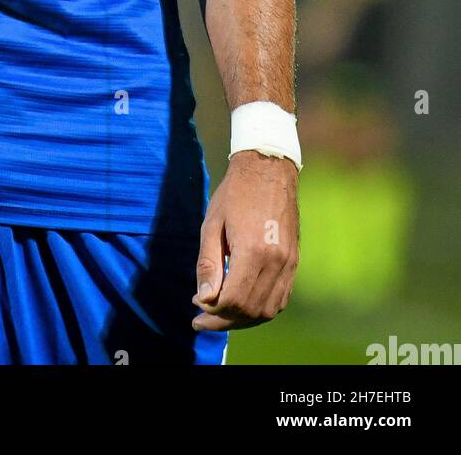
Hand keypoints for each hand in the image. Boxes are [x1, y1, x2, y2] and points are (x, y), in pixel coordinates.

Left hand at [192, 151, 298, 330]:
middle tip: (202, 318)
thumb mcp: (211, 224)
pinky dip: (260, 310)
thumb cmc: (235, 194)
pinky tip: (242, 305)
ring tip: (220, 315)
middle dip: (224, 320)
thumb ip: (207, 263)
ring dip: (242, 319)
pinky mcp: (294, 262)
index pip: (233, 299)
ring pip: (267, 310)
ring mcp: (289, 264)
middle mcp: (276, 261)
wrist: (268, 170)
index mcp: (253, 250)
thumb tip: (204, 299)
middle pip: (250, 310)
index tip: (195, 305)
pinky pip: (279, 299)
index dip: (212, 310)